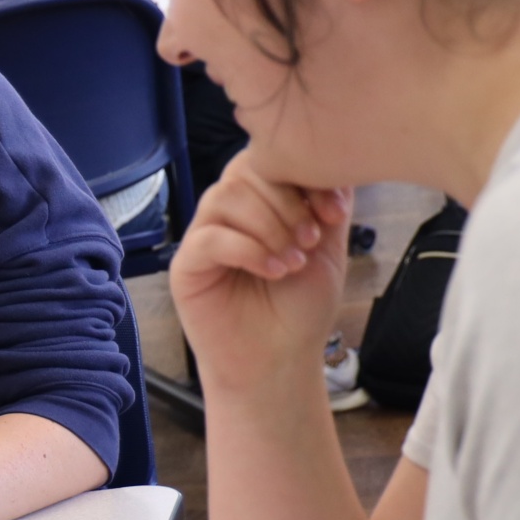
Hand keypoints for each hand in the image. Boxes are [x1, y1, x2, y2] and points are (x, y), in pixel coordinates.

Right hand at [166, 160, 350, 395]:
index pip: (270, 159)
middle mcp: (229, 213)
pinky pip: (210, 237)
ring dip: (268, 227)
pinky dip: (248, 250)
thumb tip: (333, 159)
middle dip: (287, 203)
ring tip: (292, 261)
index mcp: (260, 203)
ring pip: (226, 197)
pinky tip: (272, 271)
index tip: (333, 213)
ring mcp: (204, 235)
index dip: (304, 177)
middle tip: (310, 241)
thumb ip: (327, 203)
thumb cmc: (299, 308)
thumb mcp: (327, 247)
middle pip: (245, 171)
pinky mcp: (186, 265)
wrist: (280, 360)